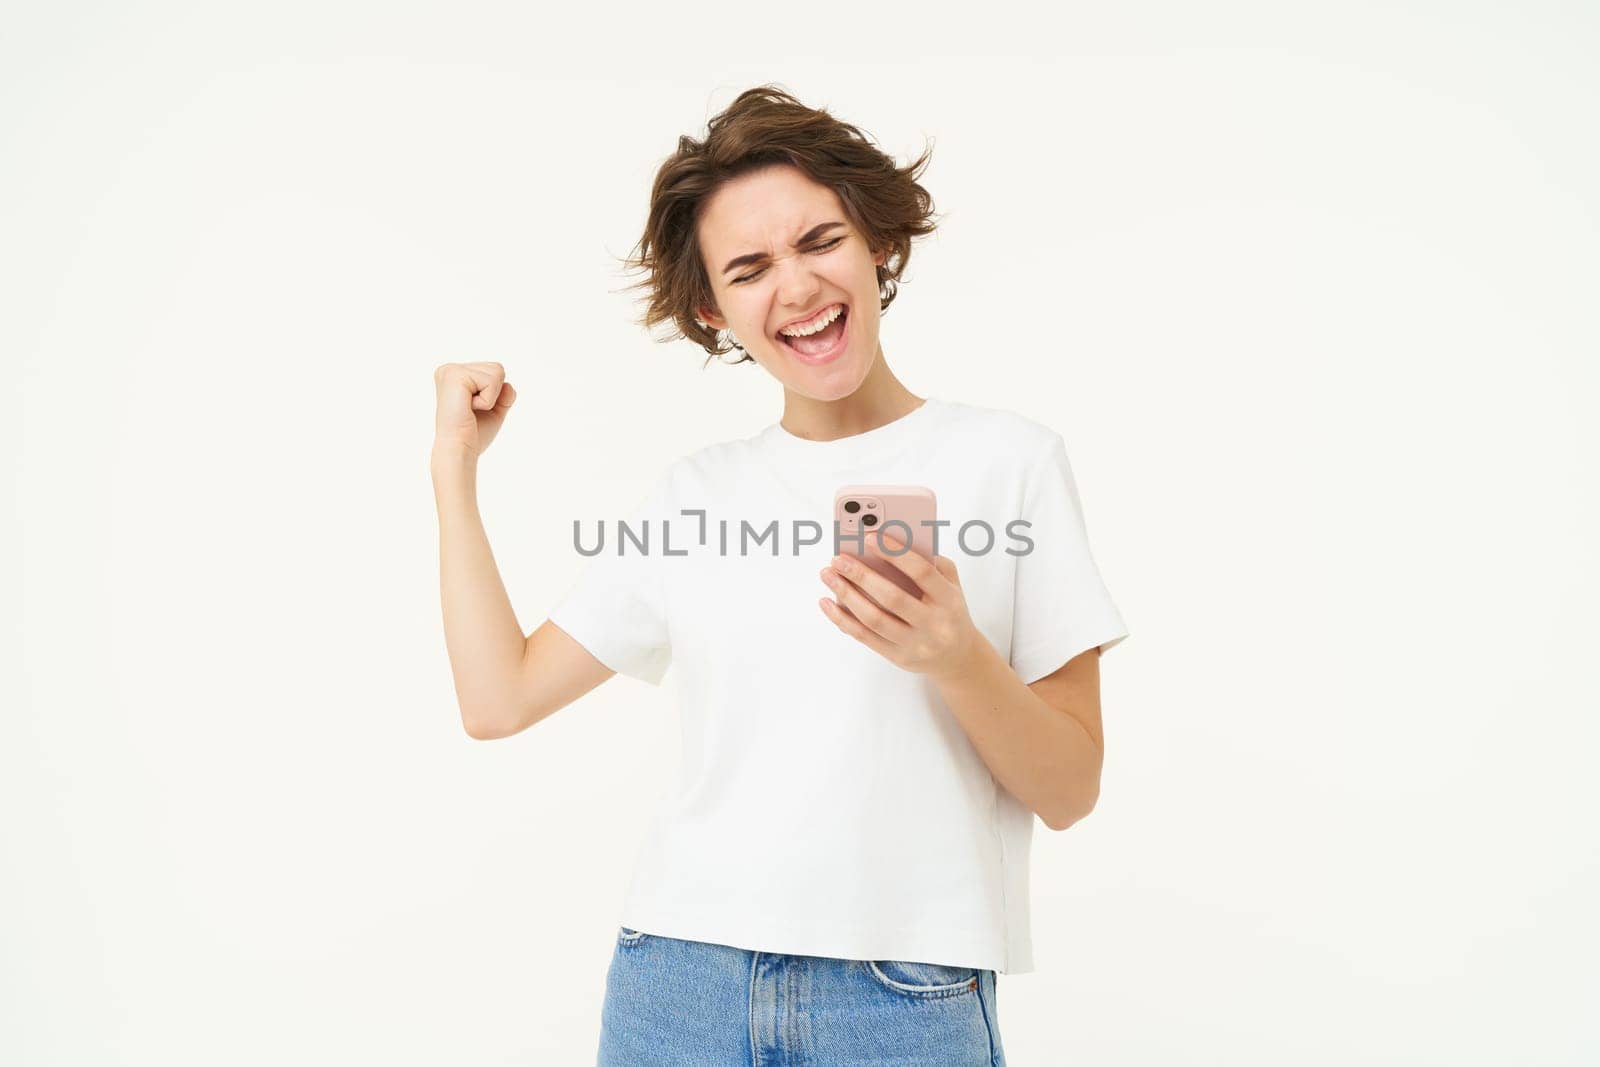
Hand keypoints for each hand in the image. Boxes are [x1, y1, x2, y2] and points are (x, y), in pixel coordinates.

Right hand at [433, 361, 516, 457]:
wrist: (459, 449)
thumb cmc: (472, 434)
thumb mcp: (494, 410)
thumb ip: (504, 395)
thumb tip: (508, 385)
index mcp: (455, 376)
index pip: (493, 371)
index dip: (494, 394)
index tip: (474, 410)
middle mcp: (449, 369)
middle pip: (497, 368)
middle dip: (494, 393)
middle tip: (472, 410)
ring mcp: (450, 370)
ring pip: (497, 371)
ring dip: (491, 397)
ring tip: (469, 409)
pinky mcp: (455, 375)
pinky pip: (492, 381)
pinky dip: (487, 400)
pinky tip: (468, 408)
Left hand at [817, 530, 982, 679]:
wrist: (958, 657)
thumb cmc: (948, 610)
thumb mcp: (952, 585)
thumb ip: (932, 562)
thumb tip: (893, 543)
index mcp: (949, 600)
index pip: (922, 573)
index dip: (895, 553)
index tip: (869, 537)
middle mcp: (933, 624)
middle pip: (892, 597)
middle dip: (861, 575)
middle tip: (838, 558)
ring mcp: (914, 643)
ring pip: (874, 619)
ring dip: (846, 595)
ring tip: (828, 575)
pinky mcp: (897, 656)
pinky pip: (864, 637)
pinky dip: (842, 619)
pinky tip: (826, 602)